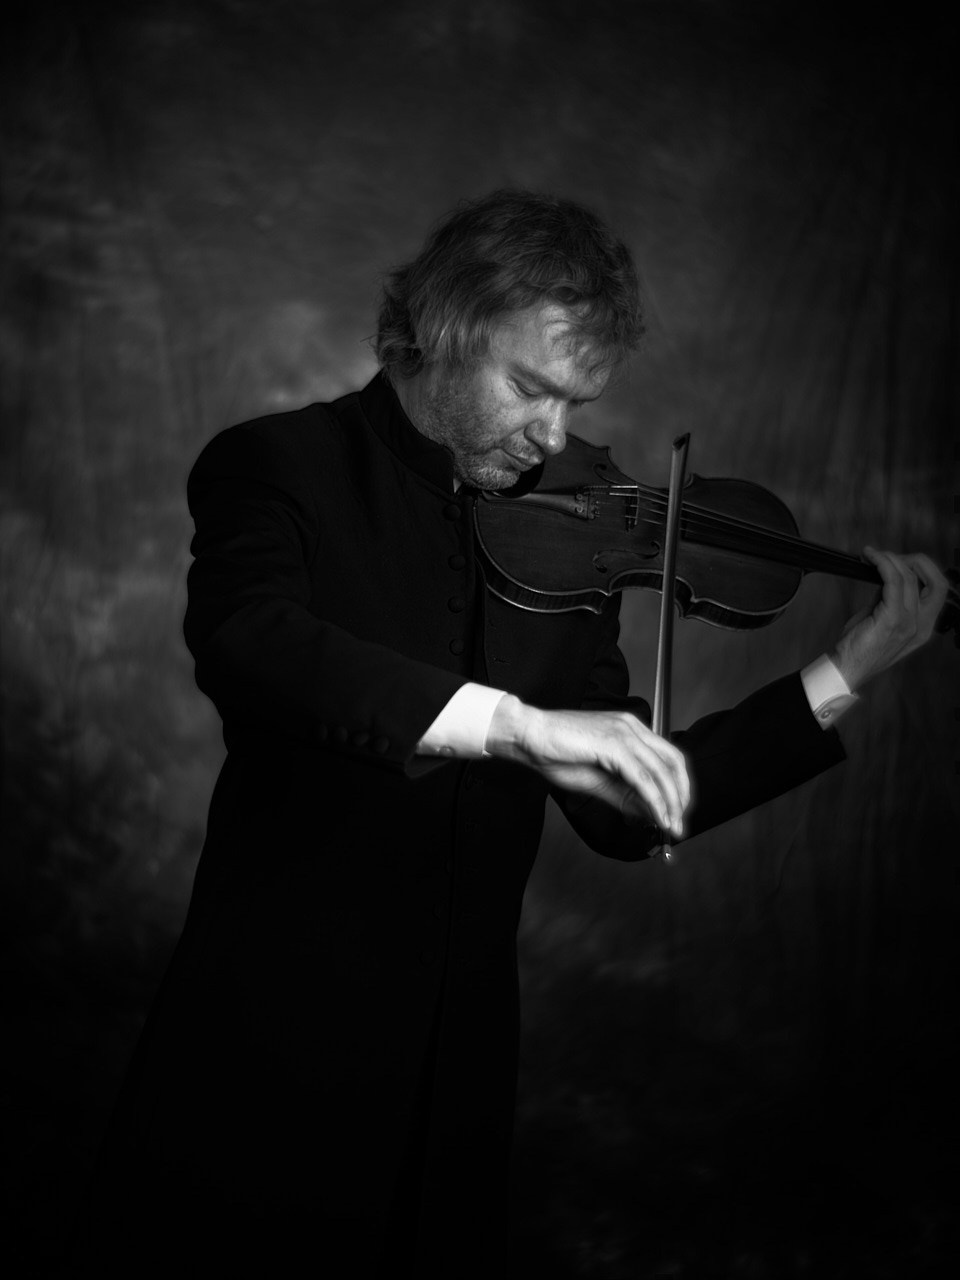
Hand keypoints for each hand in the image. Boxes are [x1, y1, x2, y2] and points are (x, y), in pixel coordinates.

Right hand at [485, 695, 689, 837]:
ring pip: (661, 772)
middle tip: (678, 824)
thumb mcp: (596, 780)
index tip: (677, 811)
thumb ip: (624, 795)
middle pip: (673, 762)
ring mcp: (625, 733)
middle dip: (681, 796)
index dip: (677, 786)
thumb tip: (649, 813)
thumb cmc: (555, 753)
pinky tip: (658, 816)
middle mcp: (632, 727)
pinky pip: (643, 778)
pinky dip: (655, 800)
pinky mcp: (615, 745)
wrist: (529, 736)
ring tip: (671, 827)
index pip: (667, 757)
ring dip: (671, 803)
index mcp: (630, 729)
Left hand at [831, 547, 948, 691]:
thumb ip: (889, 598)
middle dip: (916, 561)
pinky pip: (893, 582)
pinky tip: (870, 559)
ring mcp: (909, 624)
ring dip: (891, 559)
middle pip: (936, 581)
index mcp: (923, 627)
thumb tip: (886, 573)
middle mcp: (922, 626)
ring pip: (910, 578)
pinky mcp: (892, 620)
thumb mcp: (880, 619)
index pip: (938, 590)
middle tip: (890, 557)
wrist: (846, 669)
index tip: (900, 561)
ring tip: (872, 555)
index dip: (924, 569)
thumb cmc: (858, 647)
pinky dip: (883, 565)